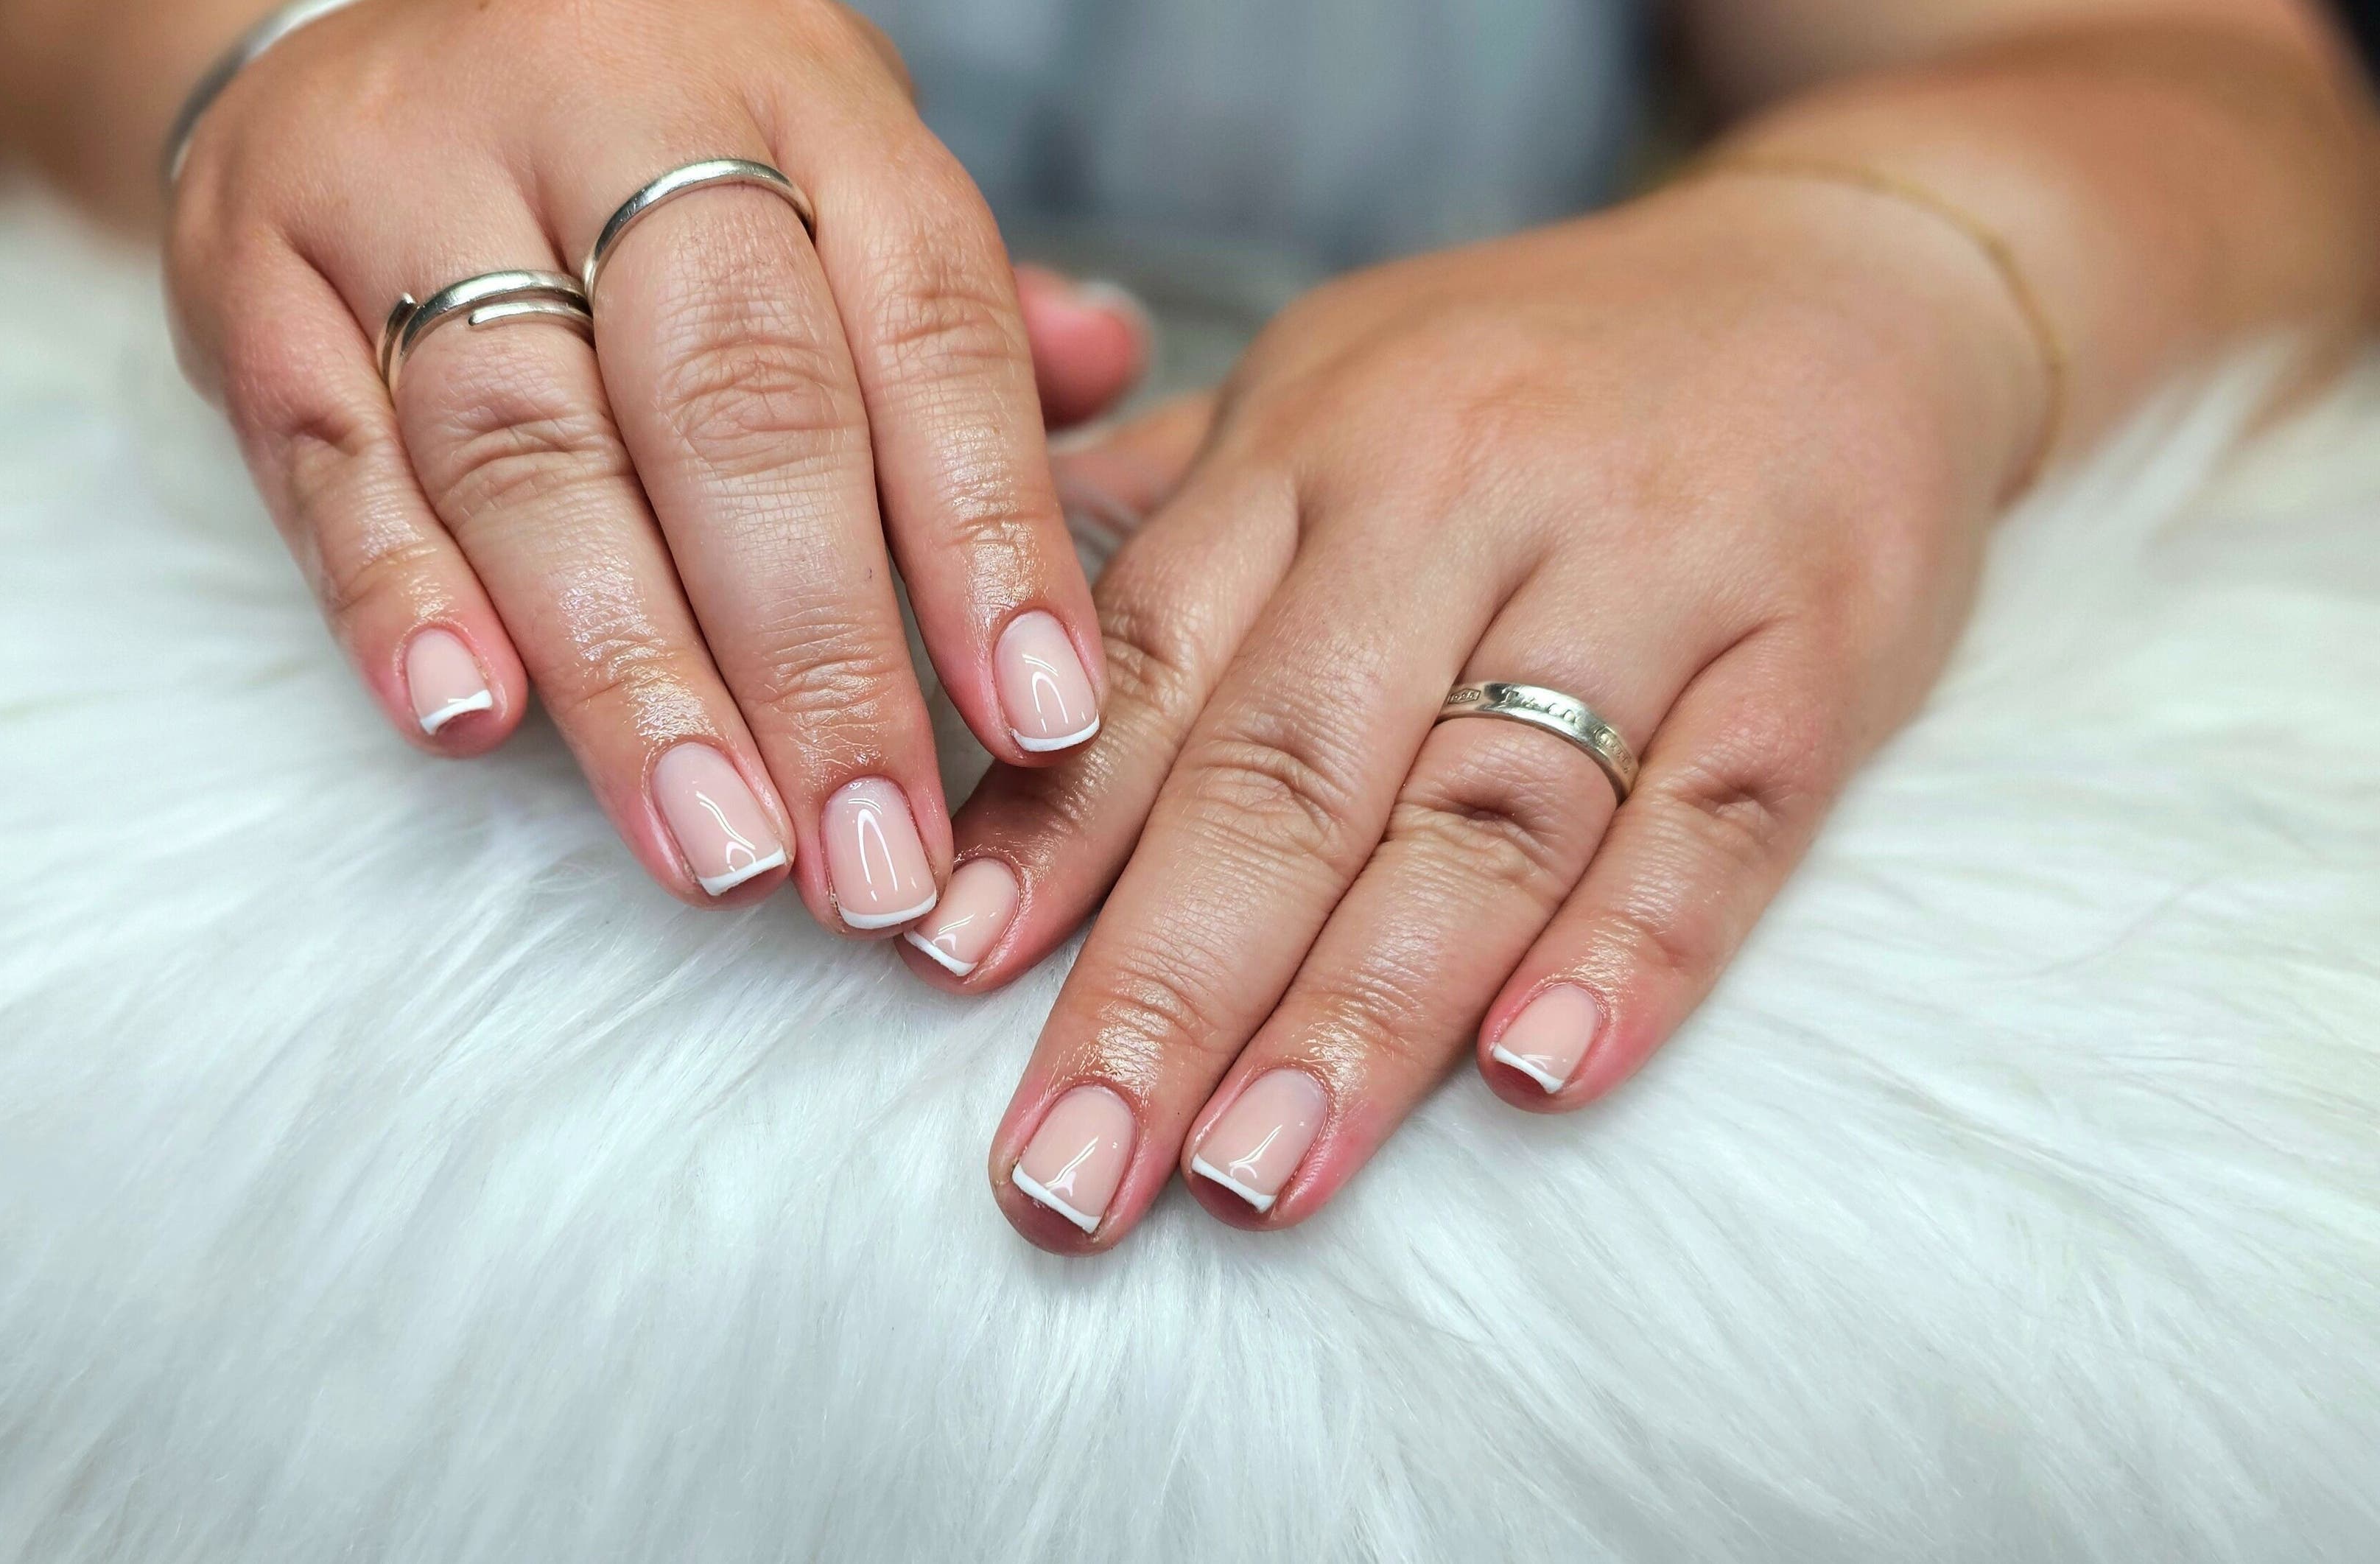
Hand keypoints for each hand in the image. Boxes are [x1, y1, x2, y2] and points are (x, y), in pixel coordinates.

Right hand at [164, 0, 1137, 933]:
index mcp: (794, 94)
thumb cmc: (644, 138)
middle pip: (730, 398)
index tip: (1039, 726)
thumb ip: (954, 301)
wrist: (363, 0)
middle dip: (815, 653)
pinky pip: (326, 445)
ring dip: (631, 671)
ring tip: (718, 851)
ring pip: (530, 443)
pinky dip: (397, 593)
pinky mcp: (252, 267)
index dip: (988, 532)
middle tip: (871, 857)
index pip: (921, 319)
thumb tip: (1116, 373)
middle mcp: (606, 110)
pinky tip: (471, 723)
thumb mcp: (821, 156)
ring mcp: (409, 180)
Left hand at [909, 173, 2051, 1248]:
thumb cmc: (1534, 378)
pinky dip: (1632, 949)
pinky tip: (1535, 1077)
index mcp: (1312, 447)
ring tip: (1251, 1178)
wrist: (1849, 276)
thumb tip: (945, 662)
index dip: (1044, 826)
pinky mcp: (1821, 644)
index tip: (937, 975)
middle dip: (1164, 987)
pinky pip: (1721, 814)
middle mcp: (1460, 496)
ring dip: (1362, 1010)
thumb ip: (1156, 527)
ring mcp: (1650, 568)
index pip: (1151, 658)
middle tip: (1068, 1174)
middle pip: (1290, 768)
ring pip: (1486, 812)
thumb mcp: (1324, 388)